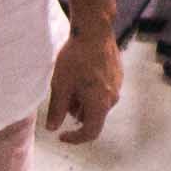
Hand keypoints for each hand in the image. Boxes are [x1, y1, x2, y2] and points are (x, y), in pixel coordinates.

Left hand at [45, 27, 122, 145]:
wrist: (94, 31)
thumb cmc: (75, 58)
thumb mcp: (60, 85)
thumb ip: (57, 109)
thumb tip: (52, 128)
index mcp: (100, 105)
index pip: (90, 132)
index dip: (75, 138)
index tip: (61, 136)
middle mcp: (112, 98)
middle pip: (93, 116)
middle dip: (75, 112)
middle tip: (60, 97)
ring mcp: (117, 86)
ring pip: (98, 103)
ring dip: (82, 100)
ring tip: (68, 82)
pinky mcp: (118, 75)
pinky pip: (103, 90)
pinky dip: (90, 90)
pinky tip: (79, 74)